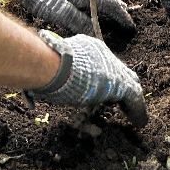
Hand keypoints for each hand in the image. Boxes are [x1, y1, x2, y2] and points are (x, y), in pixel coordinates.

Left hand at [12, 0, 133, 35]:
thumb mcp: (63, 15)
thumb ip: (81, 23)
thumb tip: (96, 33)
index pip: (111, 5)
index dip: (122, 16)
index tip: (130, 27)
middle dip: (118, 9)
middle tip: (125, 21)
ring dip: (109, 3)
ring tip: (115, 12)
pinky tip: (94, 4)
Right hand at [29, 31, 147, 125]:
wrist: (54, 64)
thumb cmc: (44, 67)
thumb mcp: (46, 70)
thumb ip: (44, 80)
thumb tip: (30, 98)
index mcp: (86, 47)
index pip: (100, 61)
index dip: (103, 74)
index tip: (103, 88)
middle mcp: (103, 53)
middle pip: (118, 69)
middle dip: (122, 82)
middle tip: (123, 99)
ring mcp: (112, 67)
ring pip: (129, 83)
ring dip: (132, 98)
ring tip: (136, 112)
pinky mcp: (120, 83)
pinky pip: (134, 98)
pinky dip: (137, 110)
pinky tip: (139, 121)